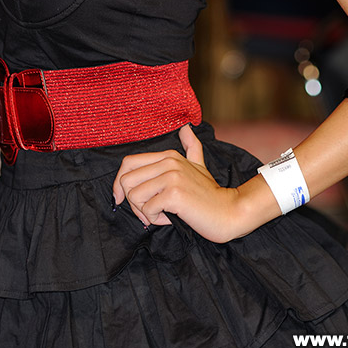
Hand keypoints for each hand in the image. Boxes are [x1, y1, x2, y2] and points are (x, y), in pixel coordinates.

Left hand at [112, 124, 245, 242]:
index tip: (122, 199)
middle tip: (149, 211)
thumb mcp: (199, 165)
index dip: (119, 183)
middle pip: (125, 180)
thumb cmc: (210, 194)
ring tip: (163, 213)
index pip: (128, 163)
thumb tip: (187, 127)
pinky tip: (171, 218)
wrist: (229, 212)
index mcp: (168, 155)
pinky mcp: (174, 194)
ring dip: (144, 212)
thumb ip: (191, 147)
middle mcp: (168, 162)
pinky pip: (147, 210)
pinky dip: (155, 220)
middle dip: (132, 202)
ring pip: (134, 196)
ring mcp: (172, 176)